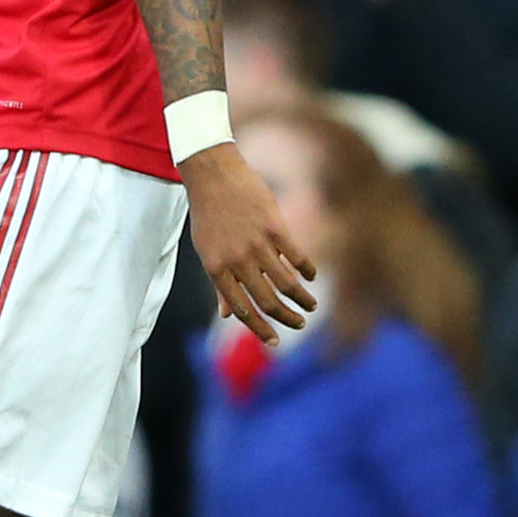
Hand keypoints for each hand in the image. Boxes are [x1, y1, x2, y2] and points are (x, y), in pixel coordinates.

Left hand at [181, 142, 317, 336]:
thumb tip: (227, 315)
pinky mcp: (274, 226)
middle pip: (268, 301)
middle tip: (300, 323)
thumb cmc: (208, 214)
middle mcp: (237, 261)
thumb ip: (220, 284)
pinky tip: (311, 275)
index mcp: (217, 270)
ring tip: (311, 305)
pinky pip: (296, 256)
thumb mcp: (206, 251)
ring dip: (302, 299)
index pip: (242, 310)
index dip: (260, 329)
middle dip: (287, 318)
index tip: (275, 341)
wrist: (213, 174)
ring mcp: (257, 244)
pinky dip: (307, 269)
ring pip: (286, 283)